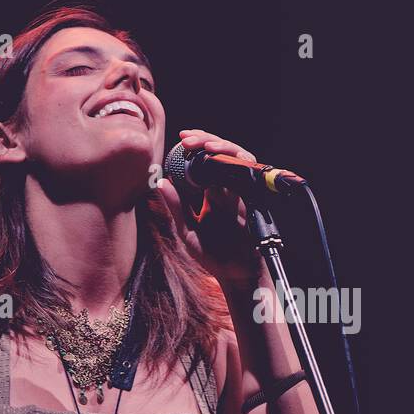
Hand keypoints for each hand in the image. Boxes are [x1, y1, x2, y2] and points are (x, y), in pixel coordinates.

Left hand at [156, 128, 264, 287]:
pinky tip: (221, 161)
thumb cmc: (212, 255)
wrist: (235, 275)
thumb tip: (161, 182)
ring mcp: (241, 193)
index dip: (196, 146)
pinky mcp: (252, 200)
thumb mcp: (187, 232)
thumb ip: (176, 208)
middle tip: (187, 140)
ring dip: (222, 148)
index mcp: (212, 193)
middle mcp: (228, 189)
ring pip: (237, 158)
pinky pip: (248, 176)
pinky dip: (237, 164)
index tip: (182, 139)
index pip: (205, 161)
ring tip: (204, 147)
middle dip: (206, 141)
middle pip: (221, 153)